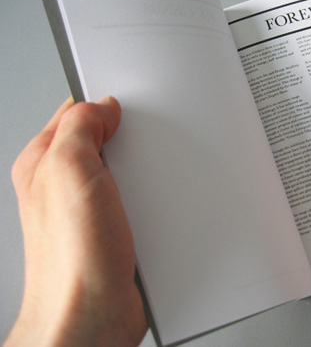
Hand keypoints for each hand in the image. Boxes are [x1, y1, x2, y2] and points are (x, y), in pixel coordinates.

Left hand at [6, 97, 146, 345]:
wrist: (93, 316)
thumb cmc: (72, 260)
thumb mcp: (69, 171)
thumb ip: (80, 128)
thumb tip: (100, 106)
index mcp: (45, 164)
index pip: (74, 114)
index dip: (103, 103)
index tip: (129, 104)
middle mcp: (65, 186)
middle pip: (103, 141)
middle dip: (128, 137)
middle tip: (144, 140)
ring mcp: (91, 208)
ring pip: (124, 170)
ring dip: (143, 170)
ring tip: (150, 173)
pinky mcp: (115, 228)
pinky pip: (137, 199)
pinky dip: (152, 196)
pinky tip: (155, 202)